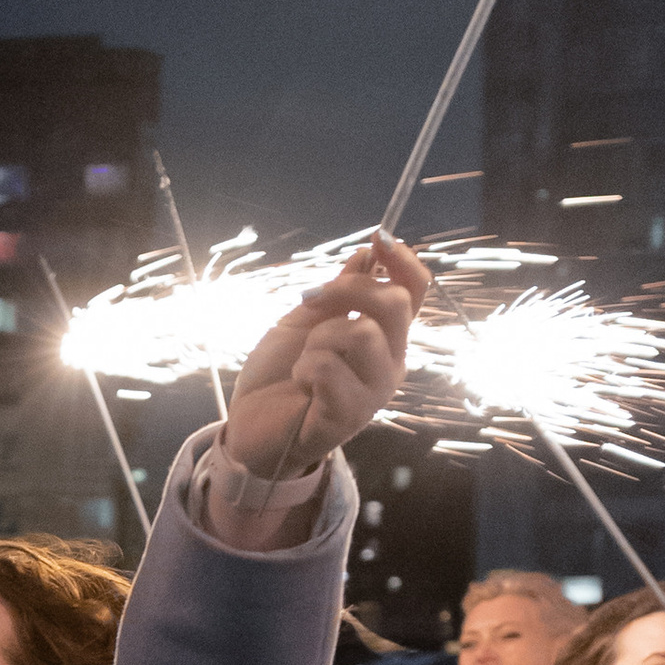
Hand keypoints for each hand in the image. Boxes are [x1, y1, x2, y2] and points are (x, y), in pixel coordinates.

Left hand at [223, 234, 428, 479]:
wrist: (250, 427)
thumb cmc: (278, 375)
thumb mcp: (304, 320)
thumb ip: (338, 292)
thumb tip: (369, 253)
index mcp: (384, 337)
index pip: (414, 292)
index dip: (403, 260)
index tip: (377, 237)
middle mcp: (390, 362)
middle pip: (395, 304)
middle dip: (346, 290)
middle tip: (308, 301)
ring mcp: (375, 391)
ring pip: (363, 333)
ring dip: (320, 338)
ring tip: (304, 361)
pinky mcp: (351, 415)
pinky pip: (331, 368)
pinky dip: (305, 368)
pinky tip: (300, 384)